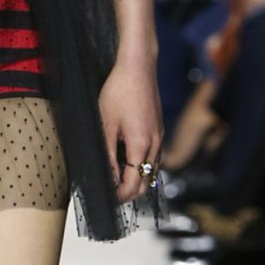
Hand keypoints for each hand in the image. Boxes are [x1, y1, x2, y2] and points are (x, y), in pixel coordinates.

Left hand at [101, 53, 164, 205]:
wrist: (139, 67)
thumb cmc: (119, 91)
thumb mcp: (105, 124)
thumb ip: (107, 153)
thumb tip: (107, 177)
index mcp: (141, 145)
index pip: (133, 184)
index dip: (118, 195)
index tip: (104, 198)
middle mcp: (155, 144)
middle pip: (145, 183)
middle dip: (128, 193)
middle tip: (108, 193)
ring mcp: (160, 137)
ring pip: (152, 171)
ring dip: (135, 180)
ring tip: (115, 180)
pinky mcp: (159, 130)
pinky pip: (154, 158)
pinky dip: (142, 167)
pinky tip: (126, 162)